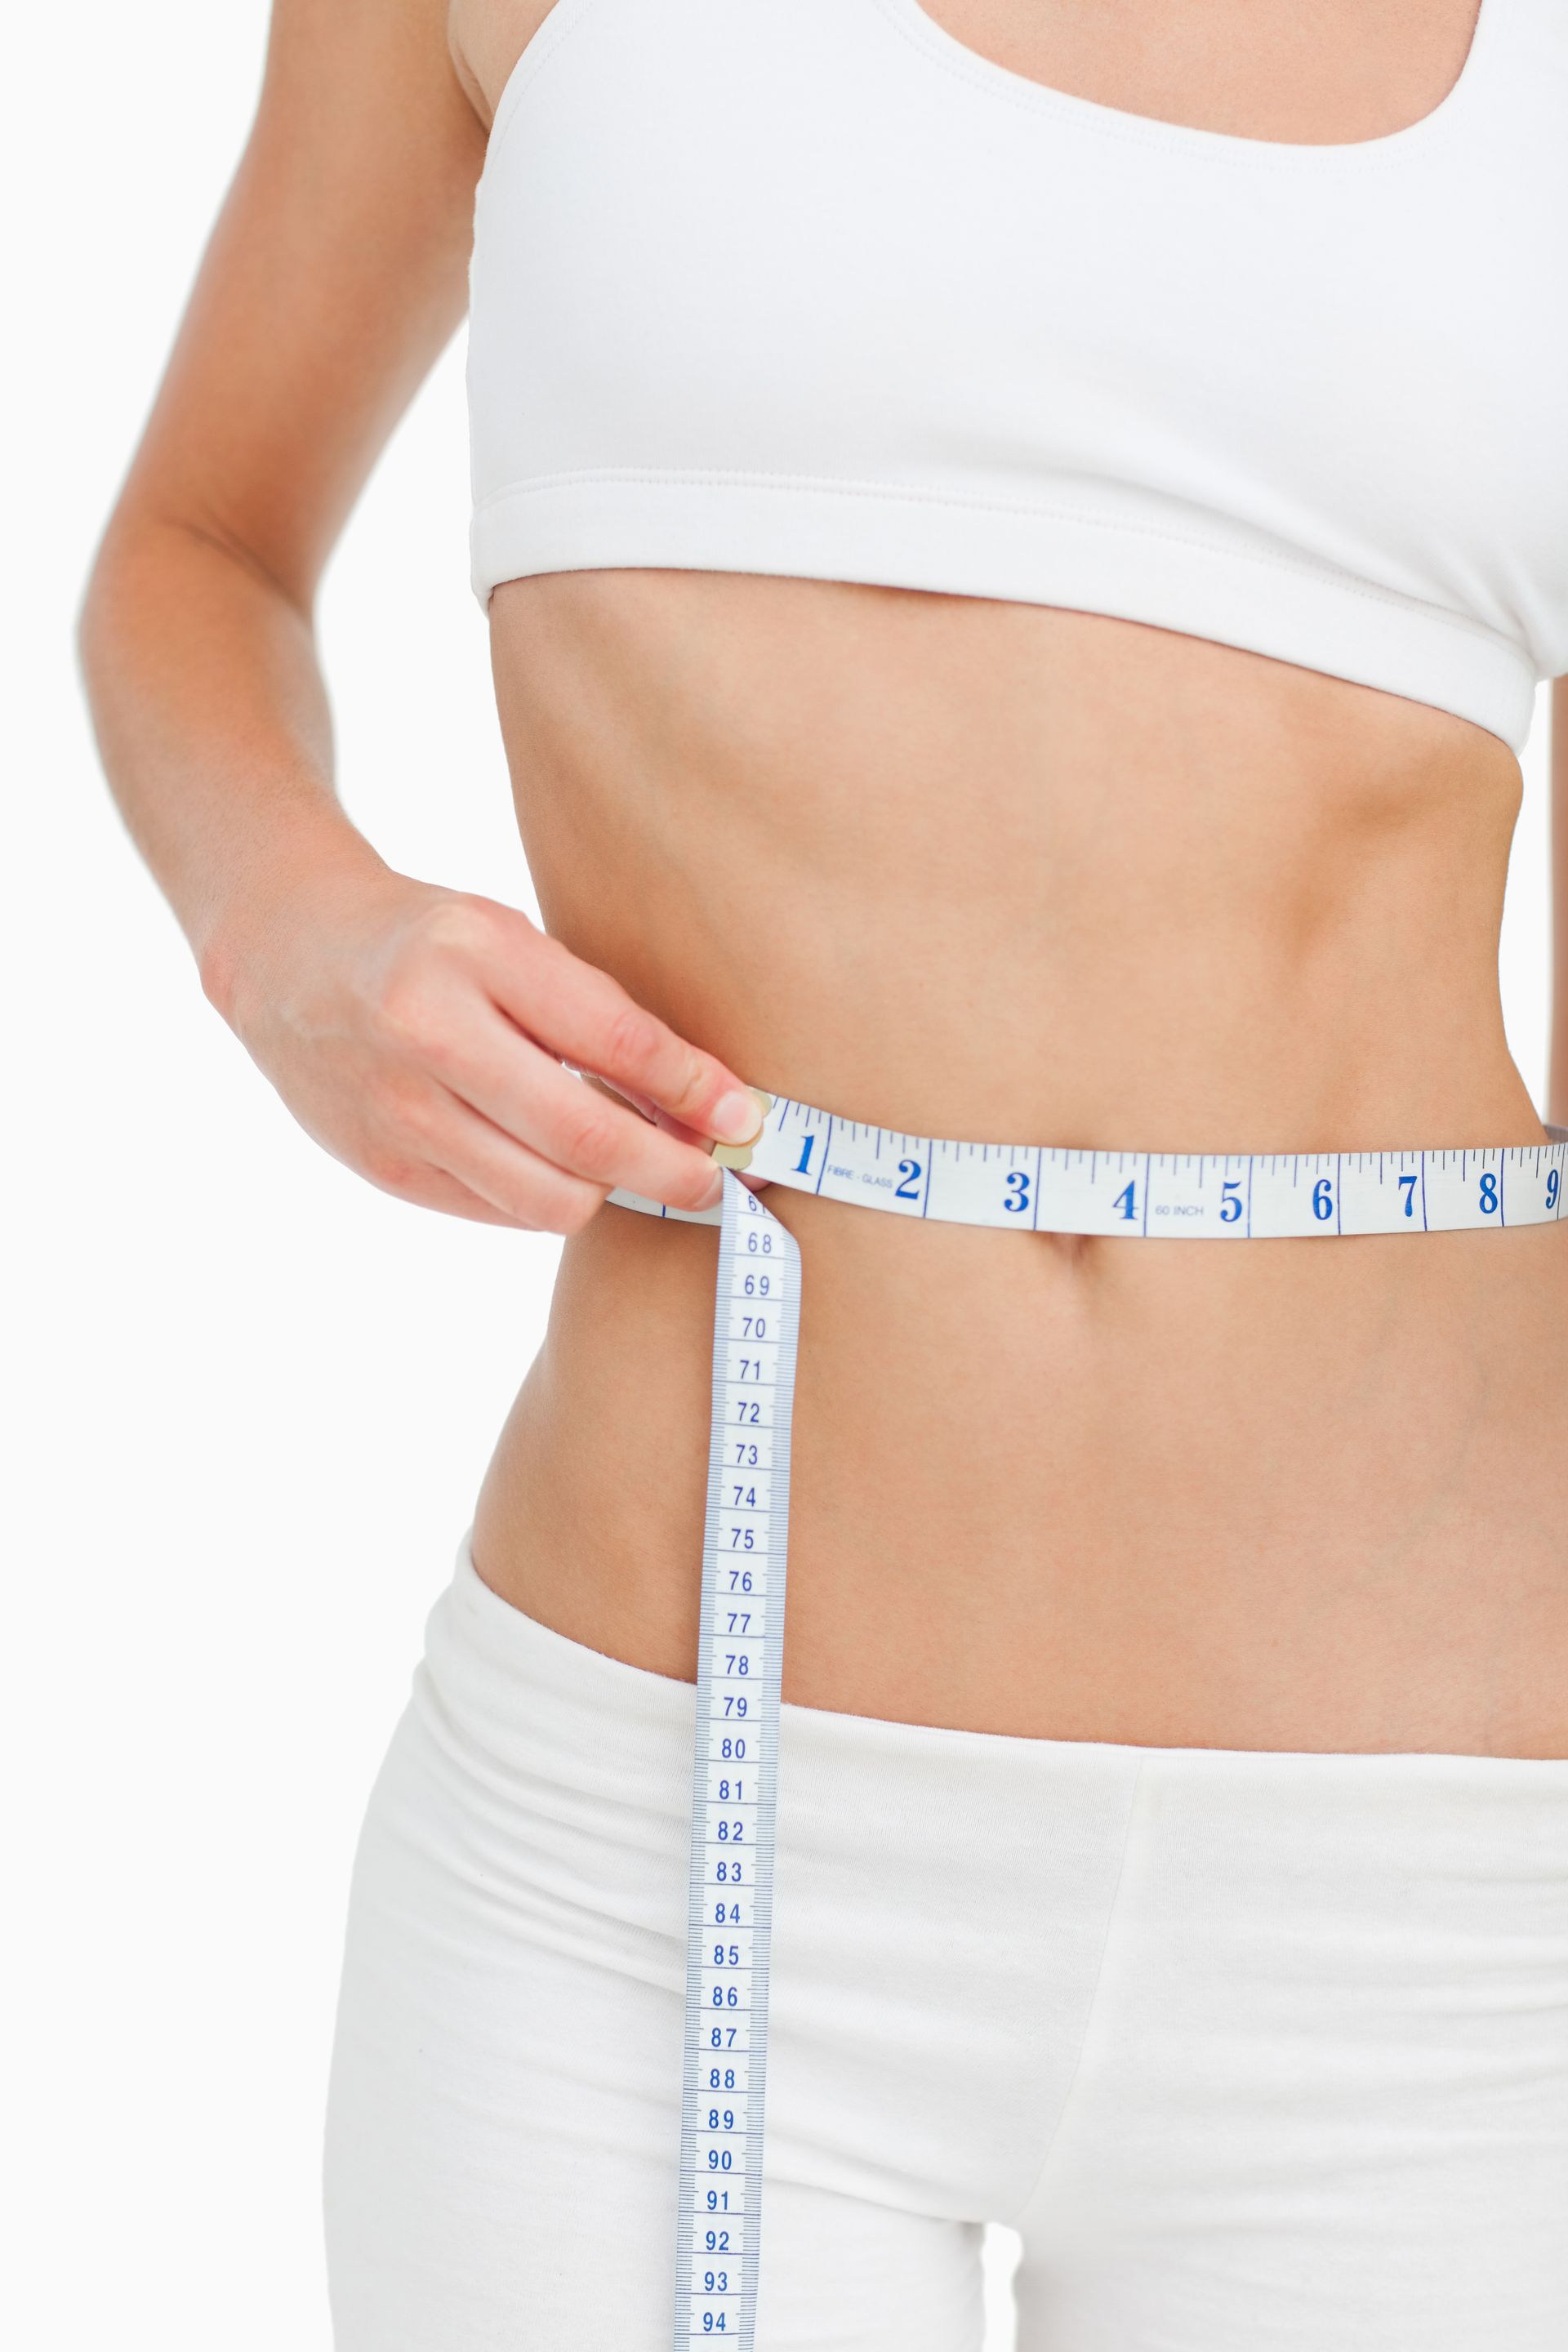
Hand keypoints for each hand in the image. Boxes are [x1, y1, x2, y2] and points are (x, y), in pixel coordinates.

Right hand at [212, 861, 765, 1231]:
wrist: (287, 953)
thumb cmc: (427, 942)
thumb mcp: (509, 939)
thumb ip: (592, 1015)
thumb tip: (702, 1103)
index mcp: (473, 955)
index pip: (614, 1042)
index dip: (693, 1090)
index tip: (743, 1116)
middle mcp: (429, 1035)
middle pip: (585, 1140)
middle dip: (672, 1170)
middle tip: (715, 1178)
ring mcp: (398, 1110)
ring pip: (548, 1198)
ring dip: (611, 1192)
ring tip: (636, 1168)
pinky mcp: (382, 1166)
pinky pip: (500, 1212)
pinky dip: (546, 1198)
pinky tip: (557, 1167)